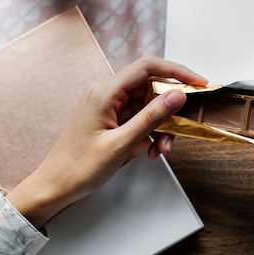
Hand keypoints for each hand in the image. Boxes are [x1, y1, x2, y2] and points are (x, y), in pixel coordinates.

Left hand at [6, 56, 206, 227]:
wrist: (55, 187)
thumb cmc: (78, 167)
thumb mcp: (122, 144)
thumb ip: (152, 117)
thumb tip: (178, 95)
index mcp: (105, 92)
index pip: (148, 67)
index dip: (177, 71)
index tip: (199, 83)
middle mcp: (107, 93)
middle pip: (151, 87)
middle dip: (169, 109)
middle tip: (182, 128)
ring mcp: (109, 106)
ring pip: (148, 106)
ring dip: (161, 126)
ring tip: (161, 149)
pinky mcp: (111, 119)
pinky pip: (139, 119)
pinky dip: (150, 133)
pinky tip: (150, 150)